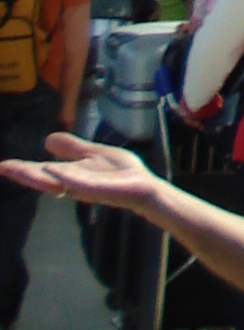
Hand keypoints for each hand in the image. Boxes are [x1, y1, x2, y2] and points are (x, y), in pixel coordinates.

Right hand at [0, 131, 156, 209]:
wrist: (143, 185)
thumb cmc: (119, 172)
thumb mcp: (92, 154)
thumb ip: (72, 149)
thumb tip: (47, 140)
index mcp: (70, 174)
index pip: (41, 171)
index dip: (22, 169)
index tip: (2, 165)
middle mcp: (73, 182)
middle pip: (43, 178)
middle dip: (22, 174)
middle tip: (2, 168)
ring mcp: (85, 187)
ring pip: (57, 181)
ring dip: (38, 176)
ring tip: (17, 169)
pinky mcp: (100, 189)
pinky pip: (80, 184)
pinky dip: (65, 178)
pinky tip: (52, 170)